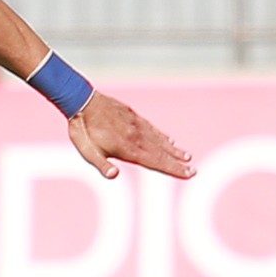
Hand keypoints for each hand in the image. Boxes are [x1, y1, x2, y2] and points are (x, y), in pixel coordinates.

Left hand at [69, 92, 194, 181]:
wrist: (81, 100)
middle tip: (194, 170)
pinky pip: (152, 128)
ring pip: (159, 140)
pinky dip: (162, 136)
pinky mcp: (133, 116)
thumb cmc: (82, 130)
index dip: (173, 169)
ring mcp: (136, 125)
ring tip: (186, 156)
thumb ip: (102, 164)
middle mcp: (136, 137)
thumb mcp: (87, 151)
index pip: (156, 162)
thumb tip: (114, 176)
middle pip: (162, 153)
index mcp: (127, 148)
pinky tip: (169, 140)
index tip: (189, 174)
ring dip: (174, 150)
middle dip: (178, 162)